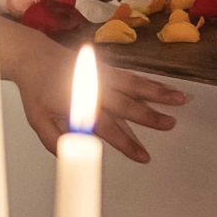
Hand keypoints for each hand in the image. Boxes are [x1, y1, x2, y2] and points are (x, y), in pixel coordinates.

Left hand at [14, 49, 187, 162]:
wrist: (36, 56)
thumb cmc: (37, 89)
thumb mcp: (38, 121)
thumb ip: (55, 141)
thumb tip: (73, 159)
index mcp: (79, 103)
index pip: (108, 128)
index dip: (127, 144)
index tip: (143, 156)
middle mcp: (95, 87)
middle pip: (127, 104)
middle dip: (150, 116)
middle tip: (170, 125)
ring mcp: (104, 75)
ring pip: (135, 85)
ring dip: (159, 93)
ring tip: (180, 100)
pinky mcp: (108, 69)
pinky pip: (133, 77)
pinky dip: (151, 83)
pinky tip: (166, 89)